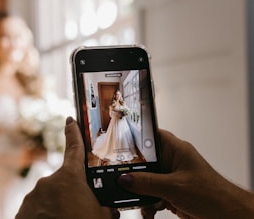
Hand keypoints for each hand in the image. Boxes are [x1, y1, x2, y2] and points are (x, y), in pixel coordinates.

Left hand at [15, 117, 119, 218]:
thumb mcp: (103, 218)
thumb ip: (105, 208)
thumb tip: (108, 210)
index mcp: (70, 178)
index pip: (74, 148)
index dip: (73, 132)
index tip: (70, 120)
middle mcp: (48, 182)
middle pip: (63, 182)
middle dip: (70, 194)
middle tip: (79, 213)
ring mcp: (32, 197)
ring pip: (49, 199)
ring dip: (57, 209)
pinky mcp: (21, 213)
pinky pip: (36, 211)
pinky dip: (44, 217)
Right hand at [118, 129, 253, 217]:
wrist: (226, 215)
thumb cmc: (214, 194)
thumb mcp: (175, 187)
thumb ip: (148, 182)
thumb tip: (125, 179)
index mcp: (176, 150)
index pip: (152, 135)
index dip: (135, 137)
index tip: (120, 145)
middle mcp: (172, 161)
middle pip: (145, 160)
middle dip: (134, 171)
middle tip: (125, 178)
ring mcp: (171, 177)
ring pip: (146, 178)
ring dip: (140, 190)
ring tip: (136, 196)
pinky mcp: (170, 191)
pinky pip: (151, 192)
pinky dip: (147, 201)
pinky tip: (148, 208)